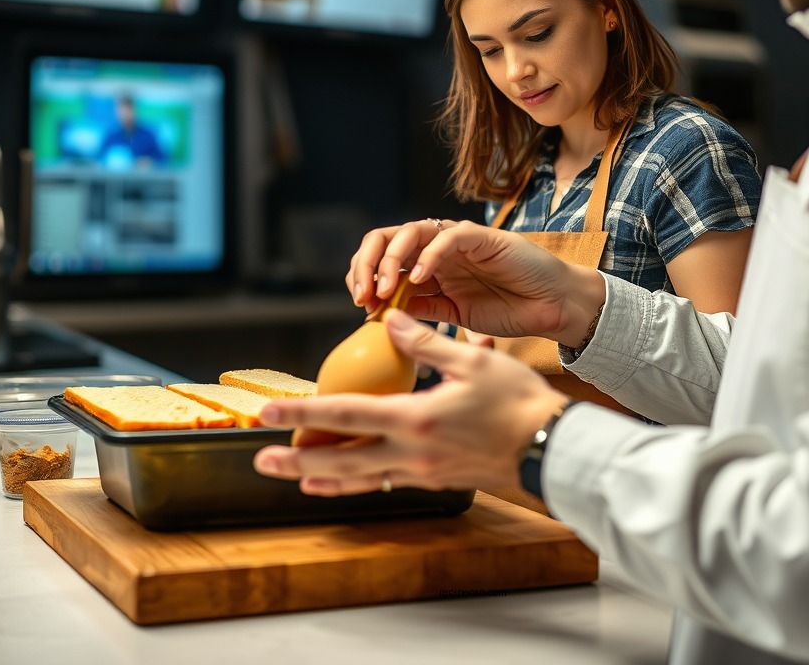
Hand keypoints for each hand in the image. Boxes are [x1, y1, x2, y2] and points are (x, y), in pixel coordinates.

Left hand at [253, 309, 567, 494]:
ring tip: (291, 477)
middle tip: (259, 460)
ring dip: (320, 478)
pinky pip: (385, 484)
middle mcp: (411, 452)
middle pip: (340, 461)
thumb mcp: (473, 360)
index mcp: (415, 418)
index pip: (345, 416)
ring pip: (360, 480)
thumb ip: (426, 342)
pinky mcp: (435, 480)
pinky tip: (345, 482)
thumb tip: (389, 322)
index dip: (303, 414)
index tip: (268, 414)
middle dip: (295, 461)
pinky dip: (358, 484)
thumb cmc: (517, 401)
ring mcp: (422, 472)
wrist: (549, 446)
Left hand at [345, 219, 605, 346]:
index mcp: (427, 267)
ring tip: (386, 289)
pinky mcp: (482, 237)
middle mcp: (437, 249)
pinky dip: (429, 255)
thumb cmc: (509, 310)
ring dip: (390, 259)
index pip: (382, 260)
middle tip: (363, 294)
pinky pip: (448, 237)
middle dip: (367, 264)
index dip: (364, 277)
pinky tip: (420, 278)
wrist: (552, 307)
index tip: (361, 306)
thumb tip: (380, 315)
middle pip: (386, 238)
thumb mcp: (455, 316)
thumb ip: (422, 311)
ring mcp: (458, 241)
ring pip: (410, 232)